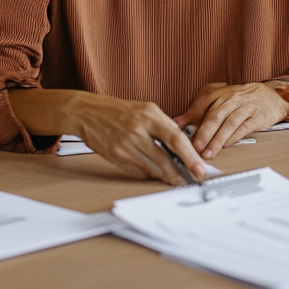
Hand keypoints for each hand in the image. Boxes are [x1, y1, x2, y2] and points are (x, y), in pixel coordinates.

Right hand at [71, 93, 208, 186]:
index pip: (176, 139)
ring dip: (167, 176)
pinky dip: (149, 174)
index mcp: (149, 115)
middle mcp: (138, 130)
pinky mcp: (116, 157)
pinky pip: (138, 172)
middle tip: (192, 180)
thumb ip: (163, 125)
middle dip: (181, 173)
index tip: (200, 169)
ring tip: (177, 179)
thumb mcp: (145, 109)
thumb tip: (182, 144)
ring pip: (153, 168)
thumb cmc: (118, 110)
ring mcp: (126, 145)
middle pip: (165, 159)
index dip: (191, 157)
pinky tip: (155, 173)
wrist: (88, 112)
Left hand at [174, 81, 288, 158]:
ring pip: (229, 123)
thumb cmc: (240, 99)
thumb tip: (176, 123)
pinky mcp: (257, 116)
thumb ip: (197, 110)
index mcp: (218, 92)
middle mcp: (231, 98)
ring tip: (208, 153)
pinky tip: (226, 146)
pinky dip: (234, 137)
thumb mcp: (218, 99)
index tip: (179, 133)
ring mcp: (245, 107)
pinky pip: (244, 127)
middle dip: (203, 134)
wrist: (270, 95)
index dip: (189, 119)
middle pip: (214, 116)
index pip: (201, 104)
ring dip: (217, 140)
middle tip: (194, 148)